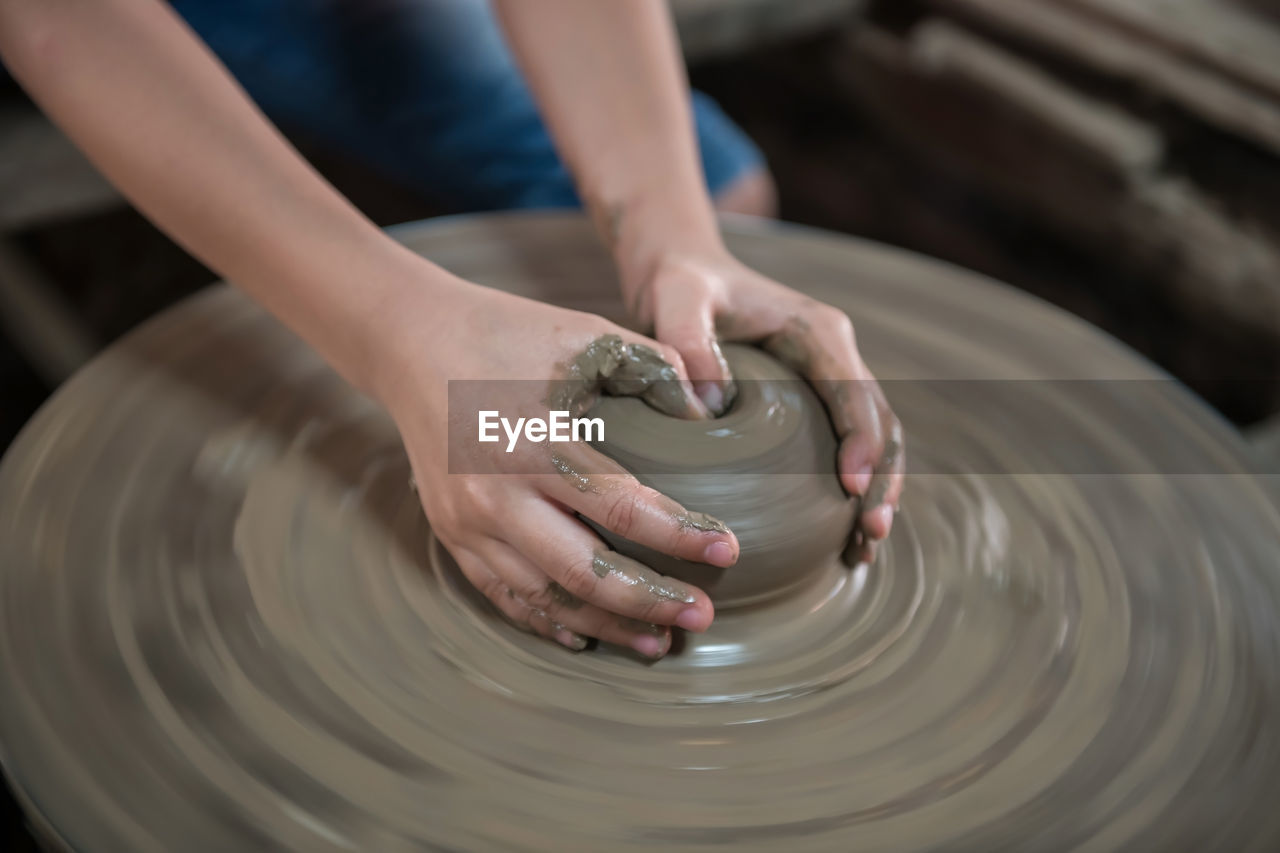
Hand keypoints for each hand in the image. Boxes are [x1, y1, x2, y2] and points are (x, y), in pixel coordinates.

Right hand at [375, 278, 739, 656]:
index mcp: (531, 443)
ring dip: (605, 624)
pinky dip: (549, 621)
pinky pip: (504, 595)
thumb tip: (709, 415)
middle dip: (648, 601)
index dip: (679, 535)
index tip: (728, 550)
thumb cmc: (508, 334)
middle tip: (703, 617)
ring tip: (658, 642)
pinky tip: (589, 635)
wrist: (412, 342)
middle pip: (581, 572)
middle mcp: (493, 495)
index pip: (620, 505)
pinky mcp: (451, 536)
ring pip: (544, 597)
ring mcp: (466, 523)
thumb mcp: (585, 335)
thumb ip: (653, 369)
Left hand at [619, 246, 904, 564]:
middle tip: (868, 534)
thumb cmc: (679, 284)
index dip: (861, 440)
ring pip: (874, 440)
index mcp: (816, 330)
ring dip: (877, 492)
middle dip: (881, 480)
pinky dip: (852, 490)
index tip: (852, 487)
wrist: (680, 272)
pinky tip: (840, 538)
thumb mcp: (675, 300)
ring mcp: (827, 379)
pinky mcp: (812, 403)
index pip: (853, 390)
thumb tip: (708, 408)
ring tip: (864, 547)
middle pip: (879, 422)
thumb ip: (687, 341)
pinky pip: (845, 447)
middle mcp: (833, 354)